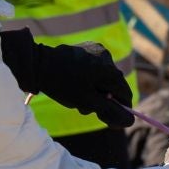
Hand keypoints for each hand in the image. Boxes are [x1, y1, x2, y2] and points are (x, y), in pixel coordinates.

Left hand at [1, 29, 131, 128]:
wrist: (38, 64)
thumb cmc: (62, 84)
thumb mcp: (87, 102)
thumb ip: (110, 111)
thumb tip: (130, 121)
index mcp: (109, 69)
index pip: (124, 92)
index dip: (119, 108)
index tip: (109, 117)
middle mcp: (106, 56)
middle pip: (113, 84)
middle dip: (102, 98)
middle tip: (84, 107)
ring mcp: (97, 49)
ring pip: (103, 77)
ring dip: (95, 89)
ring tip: (78, 95)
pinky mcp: (87, 47)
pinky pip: (95, 67)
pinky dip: (89, 78)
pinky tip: (76, 82)